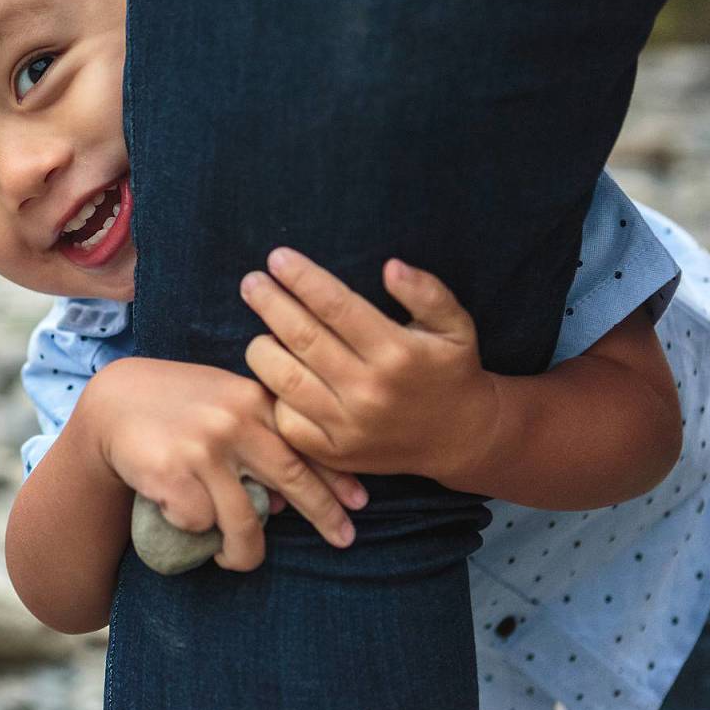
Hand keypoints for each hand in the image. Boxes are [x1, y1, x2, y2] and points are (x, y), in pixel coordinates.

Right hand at [80, 356, 365, 569]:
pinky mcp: (173, 473)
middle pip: (294, 479)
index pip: (307, 444)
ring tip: (235, 559)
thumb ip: (260, 436)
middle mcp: (234, 421)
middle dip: (324, 515)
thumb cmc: (177, 405)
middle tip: (344, 540)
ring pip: (246, 521)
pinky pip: (200, 523)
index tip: (360, 505)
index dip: (336, 479)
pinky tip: (181, 515)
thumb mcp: (223, 403)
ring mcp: (205, 448)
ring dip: (244, 552)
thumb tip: (288, 501)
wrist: (113, 402)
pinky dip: (194, 529)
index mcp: (252, 400)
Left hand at [240, 248, 499, 482]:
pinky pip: (285, 418)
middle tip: (251, 282)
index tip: (277, 258)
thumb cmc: (449, 370)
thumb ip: (427, 292)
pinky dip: (272, 393)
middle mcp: (368, 390)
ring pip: (283, 379)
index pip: (336, 306)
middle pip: (302, 338)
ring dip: (263, 348)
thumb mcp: (456, 325)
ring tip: (260, 329)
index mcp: (396, 353)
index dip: (302, 279)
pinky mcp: (332, 451)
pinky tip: (274, 372)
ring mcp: (347, 425)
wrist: (459, 438)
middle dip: (269, 304)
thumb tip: (390, 267)